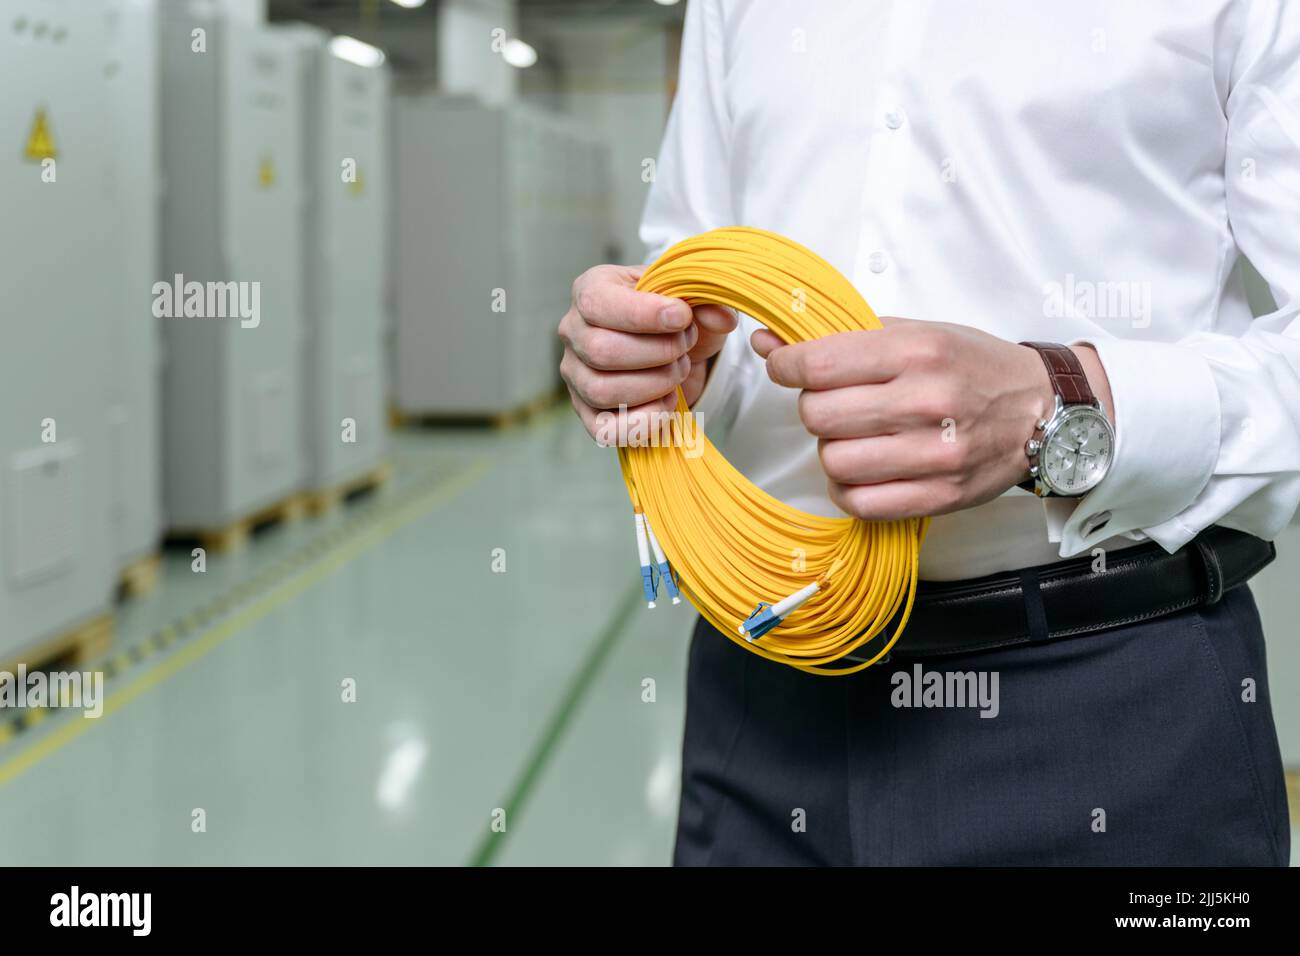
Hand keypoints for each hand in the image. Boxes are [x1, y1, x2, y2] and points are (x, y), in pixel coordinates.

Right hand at [559, 264, 737, 442]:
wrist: (674, 348)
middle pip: (600, 350)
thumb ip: (708, 302)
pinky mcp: (588, 412)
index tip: (682, 318)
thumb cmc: (675, 317)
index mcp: (590, 291)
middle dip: (657, 352)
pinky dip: (643, 423)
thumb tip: (721, 318)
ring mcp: (576, 375)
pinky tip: (668, 405)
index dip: (643, 315)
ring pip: (602, 390)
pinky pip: (604, 429)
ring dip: (653, 385)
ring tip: (677, 372)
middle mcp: (573, 332)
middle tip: (685, 346)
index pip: (598, 303)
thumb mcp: (692, 299)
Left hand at [753, 319, 1111, 519]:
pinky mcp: (940, 494)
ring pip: (834, 460)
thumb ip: (845, 336)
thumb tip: (768, 342)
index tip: (784, 366)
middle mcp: (926, 401)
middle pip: (818, 415)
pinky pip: (859, 502)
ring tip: (854, 436)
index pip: (818, 364)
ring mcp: (935, 453)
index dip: (786, 365)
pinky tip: (862, 471)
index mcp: (918, 351)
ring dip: (831, 448)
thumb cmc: (974, 366)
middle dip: (814, 407)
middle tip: (834, 403)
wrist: (1044, 410)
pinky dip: (848, 488)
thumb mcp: (917, 332)